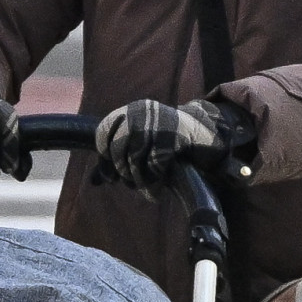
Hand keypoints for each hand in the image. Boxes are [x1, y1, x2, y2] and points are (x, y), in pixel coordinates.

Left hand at [94, 98, 254, 191]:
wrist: (206, 133)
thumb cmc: (169, 141)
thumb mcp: (142, 142)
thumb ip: (119, 156)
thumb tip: (94, 181)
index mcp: (131, 110)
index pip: (104, 130)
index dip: (104, 154)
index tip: (112, 172)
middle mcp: (142, 112)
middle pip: (118, 147)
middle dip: (122, 170)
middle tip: (131, 183)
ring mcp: (158, 123)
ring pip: (135, 158)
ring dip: (139, 179)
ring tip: (146, 188)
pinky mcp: (174, 137)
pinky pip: (155, 165)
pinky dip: (154, 181)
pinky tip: (157, 190)